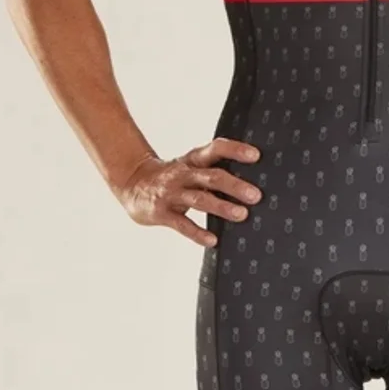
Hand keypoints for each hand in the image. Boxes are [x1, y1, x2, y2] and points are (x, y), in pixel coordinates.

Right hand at [115, 138, 261, 246]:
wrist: (132, 183)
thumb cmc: (174, 177)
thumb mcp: (192, 167)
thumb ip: (215, 170)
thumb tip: (253, 180)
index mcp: (194, 160)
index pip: (216, 149)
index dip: (235, 151)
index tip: (256, 156)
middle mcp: (183, 174)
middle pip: (212, 176)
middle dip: (235, 185)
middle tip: (256, 196)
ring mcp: (171, 193)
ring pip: (199, 199)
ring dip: (221, 207)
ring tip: (242, 215)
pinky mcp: (161, 213)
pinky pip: (182, 224)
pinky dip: (197, 233)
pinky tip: (213, 240)